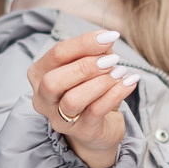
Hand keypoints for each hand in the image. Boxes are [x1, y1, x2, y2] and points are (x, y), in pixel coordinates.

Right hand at [29, 29, 137, 167]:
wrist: (100, 127)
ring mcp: (59, 118)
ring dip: (100, 82)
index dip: (83, 43)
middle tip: (112, 60)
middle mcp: (43, 98)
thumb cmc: (91, 91)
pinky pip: (95, 111)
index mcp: (40, 74)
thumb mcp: (92, 67)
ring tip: (120, 72)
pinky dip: (115, 94)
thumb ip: (96, 51)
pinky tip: (128, 83)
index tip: (109, 36)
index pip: (56, 54)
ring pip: (73, 100)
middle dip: (85, 66)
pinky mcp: (81, 131)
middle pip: (53, 80)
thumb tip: (107, 38)